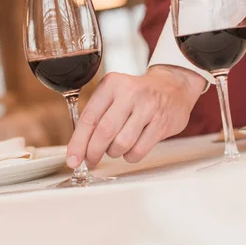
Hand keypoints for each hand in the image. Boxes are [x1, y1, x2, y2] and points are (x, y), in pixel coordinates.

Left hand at [66, 65, 204, 167]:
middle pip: (104, 132)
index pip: (89, 117)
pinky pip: (138, 151)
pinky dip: (130, 156)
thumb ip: (96, 116)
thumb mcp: (113, 93)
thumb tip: (78, 148)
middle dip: (93, 152)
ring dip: (113, 153)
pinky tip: (130, 149)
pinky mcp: (162, 123)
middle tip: (90, 160)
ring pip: (121, 144)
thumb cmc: (136, 94)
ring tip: (114, 148)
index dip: (78, 142)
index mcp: (112, 84)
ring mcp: (148, 107)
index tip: (72, 158)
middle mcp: (130, 93)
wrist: (173, 87)